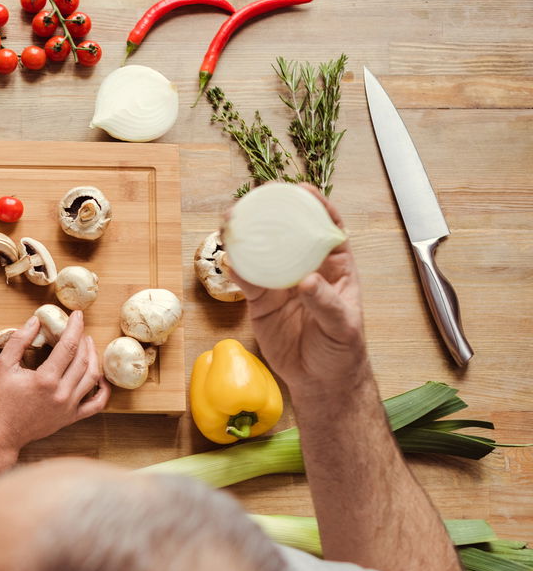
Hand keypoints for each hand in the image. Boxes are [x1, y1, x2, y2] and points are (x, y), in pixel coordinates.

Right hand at [0, 311, 109, 453]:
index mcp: (46, 380)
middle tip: (80, 329)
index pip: (68, 346)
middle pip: (83, 360)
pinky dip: (103, 390)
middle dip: (84, 340)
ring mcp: (69, 407)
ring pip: (92, 377)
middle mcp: (62, 394)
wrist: (2, 433)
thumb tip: (35, 321)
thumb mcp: (2, 366)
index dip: (75, 327)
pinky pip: (96, 404)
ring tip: (88, 346)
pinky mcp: (71, 418)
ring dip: (93, 358)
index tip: (77, 315)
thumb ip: (18, 341)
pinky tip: (100, 377)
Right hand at [225, 184, 368, 392]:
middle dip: (274, 214)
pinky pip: (247, 281)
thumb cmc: (341, 350)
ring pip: (263, 253)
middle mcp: (306, 269)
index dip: (318, 206)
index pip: (328, 229)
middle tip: (256, 199)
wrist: (319, 381)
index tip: (303, 189)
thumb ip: (325, 302)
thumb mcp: (342, 326)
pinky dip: (236, 269)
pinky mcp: (261, 302)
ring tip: (231, 222)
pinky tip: (228, 259)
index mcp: (335, 268)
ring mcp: (281, 285)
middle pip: (289, 234)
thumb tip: (306, 281)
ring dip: (248, 238)